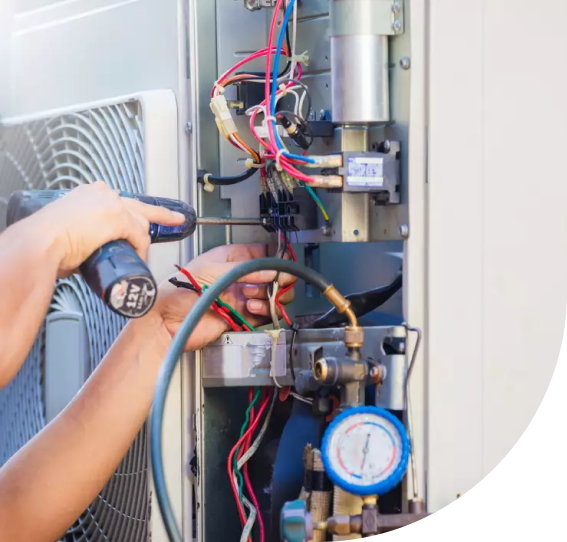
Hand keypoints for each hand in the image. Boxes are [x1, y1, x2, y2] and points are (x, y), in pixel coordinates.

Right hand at [30, 181, 185, 277]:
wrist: (40, 243)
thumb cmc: (45, 242)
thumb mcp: (67, 232)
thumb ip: (81, 237)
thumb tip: (86, 254)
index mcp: (88, 194)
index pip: (120, 201)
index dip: (133, 213)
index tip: (141, 217)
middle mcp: (101, 194)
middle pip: (139, 206)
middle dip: (160, 214)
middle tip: (176, 218)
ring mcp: (112, 204)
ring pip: (141, 222)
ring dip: (144, 242)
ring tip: (144, 256)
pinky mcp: (119, 218)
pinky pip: (139, 236)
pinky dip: (141, 249)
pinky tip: (138, 259)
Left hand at [155, 244, 295, 350]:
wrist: (167, 322)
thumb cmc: (180, 290)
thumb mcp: (213, 270)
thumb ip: (245, 270)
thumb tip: (271, 270)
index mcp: (232, 258)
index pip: (264, 252)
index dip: (277, 256)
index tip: (283, 262)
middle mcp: (239, 276)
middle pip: (273, 275)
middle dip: (276, 278)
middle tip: (275, 281)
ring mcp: (241, 296)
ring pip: (272, 295)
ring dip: (269, 295)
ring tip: (251, 297)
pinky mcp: (242, 316)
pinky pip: (264, 313)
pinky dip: (264, 311)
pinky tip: (251, 308)